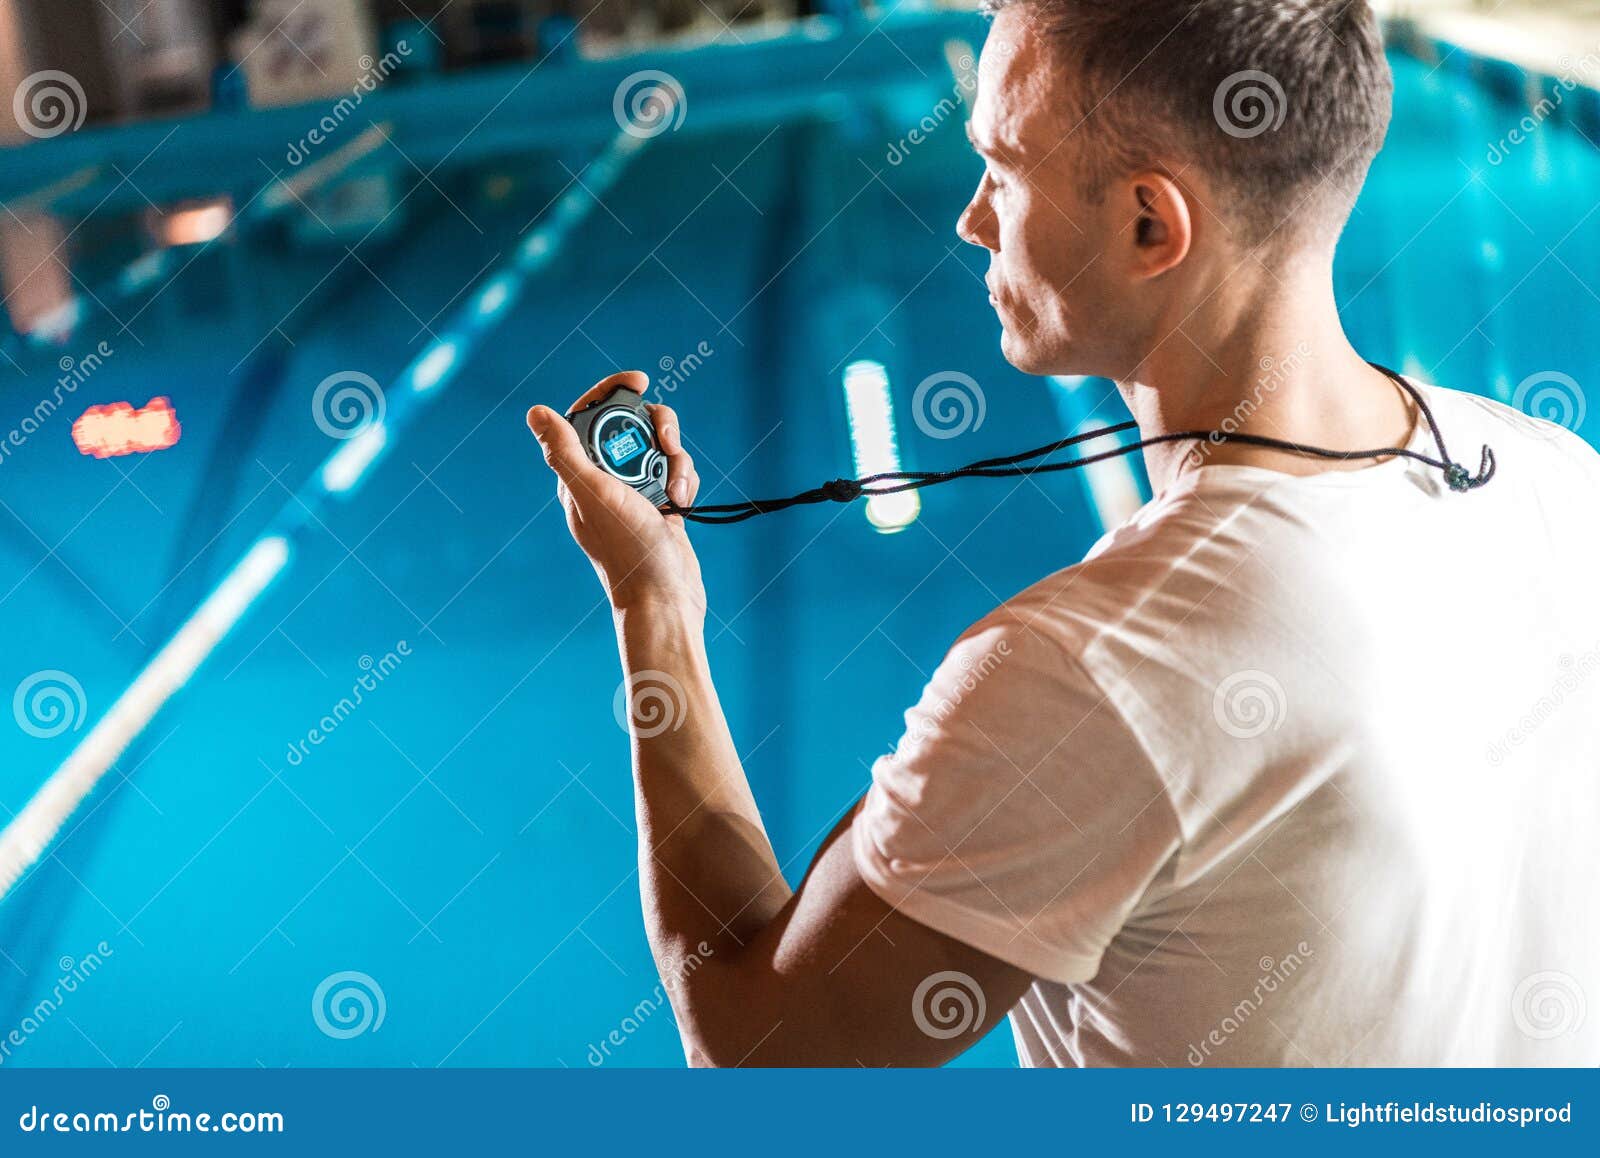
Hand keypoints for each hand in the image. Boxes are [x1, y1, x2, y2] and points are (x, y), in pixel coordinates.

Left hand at [527, 370, 704, 614]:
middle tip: (668, 443)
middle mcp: (604, 481)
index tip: (639, 381)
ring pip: (658, 447)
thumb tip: (535, 412)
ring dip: (675, 459)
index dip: (612, 392)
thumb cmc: (628, 551)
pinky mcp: (661, 505)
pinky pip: (675, 472)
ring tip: (675, 487)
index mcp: (579, 476)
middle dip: (656, 428)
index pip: (589, 416)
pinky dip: (684, 480)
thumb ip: (565, 452)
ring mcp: (634, 493)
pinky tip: (683, 501)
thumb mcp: (594, 494)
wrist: (665, 599)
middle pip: (631, 426)